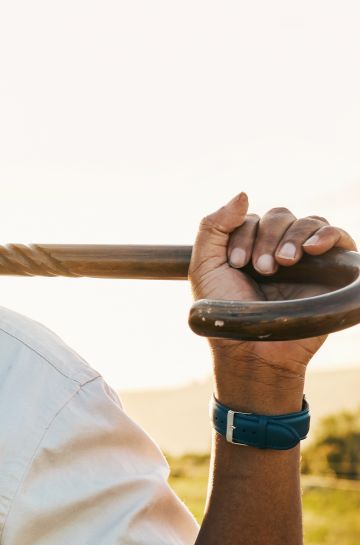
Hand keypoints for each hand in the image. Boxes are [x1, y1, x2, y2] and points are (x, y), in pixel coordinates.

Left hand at [189, 194, 356, 403]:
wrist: (254, 350)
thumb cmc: (227, 313)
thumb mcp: (205, 267)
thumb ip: (213, 228)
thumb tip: (242, 194)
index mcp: (247, 247)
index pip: (249, 219)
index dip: (242, 235)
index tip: (236, 265)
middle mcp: (277, 249)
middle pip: (279, 216)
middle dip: (266, 237)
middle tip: (261, 268)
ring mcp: (307, 259)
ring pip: (308, 222)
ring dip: (293, 236)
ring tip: (283, 263)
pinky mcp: (332, 270)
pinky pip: (340, 237)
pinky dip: (327, 234)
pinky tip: (313, 249)